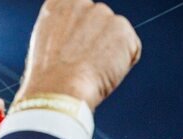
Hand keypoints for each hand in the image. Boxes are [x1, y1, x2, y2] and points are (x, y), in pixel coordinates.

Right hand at [16, 0, 140, 111]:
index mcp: (61, 3)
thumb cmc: (52, 76)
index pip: (84, 16)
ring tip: (93, 70)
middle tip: (86, 65)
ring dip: (112, 53)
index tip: (76, 53)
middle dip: (100, 43)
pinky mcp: (123, 29)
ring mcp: (104, 14)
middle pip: (102, 24)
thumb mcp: (50, 43)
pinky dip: (125, 64)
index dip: (83, 39)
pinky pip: (133, 49)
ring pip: (118, 36)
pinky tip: (106, 72)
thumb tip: (81, 39)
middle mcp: (83, 2)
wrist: (60, 86)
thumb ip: (68, 32)